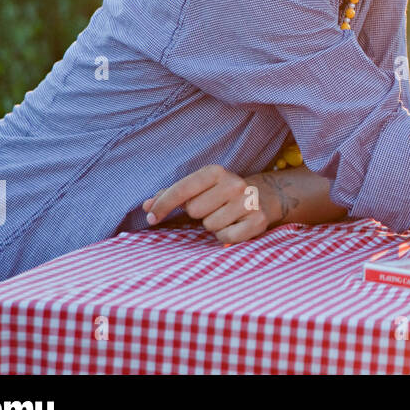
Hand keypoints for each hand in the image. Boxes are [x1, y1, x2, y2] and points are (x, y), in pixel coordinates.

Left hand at [142, 164, 272, 244]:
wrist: (263, 197)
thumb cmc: (220, 194)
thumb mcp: (198, 188)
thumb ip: (170, 195)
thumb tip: (146, 206)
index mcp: (216, 172)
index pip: (182, 189)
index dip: (162, 205)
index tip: (151, 218)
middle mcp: (234, 183)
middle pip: (194, 210)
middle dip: (198, 214)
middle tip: (211, 208)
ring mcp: (248, 202)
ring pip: (211, 225)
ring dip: (213, 225)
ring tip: (225, 216)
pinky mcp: (258, 221)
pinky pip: (226, 238)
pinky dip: (226, 236)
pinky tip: (234, 226)